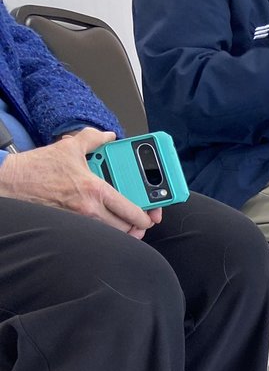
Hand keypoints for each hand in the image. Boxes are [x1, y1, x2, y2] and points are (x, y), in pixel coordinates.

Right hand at [0, 128, 159, 237]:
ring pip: (112, 234)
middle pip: (127, 227)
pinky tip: (107, 222)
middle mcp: (90, 210)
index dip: (147, 216)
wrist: (9, 183)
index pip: (132, 211)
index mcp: (95, 190)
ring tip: (126, 221)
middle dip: (138, 225)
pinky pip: (96, 234)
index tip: (152, 215)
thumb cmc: (36, 169)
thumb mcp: (68, 147)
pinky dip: (105, 231)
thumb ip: (92, 139)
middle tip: (141, 218)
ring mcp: (80, 222)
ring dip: (123, 229)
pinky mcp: (70, 227)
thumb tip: (108, 136)